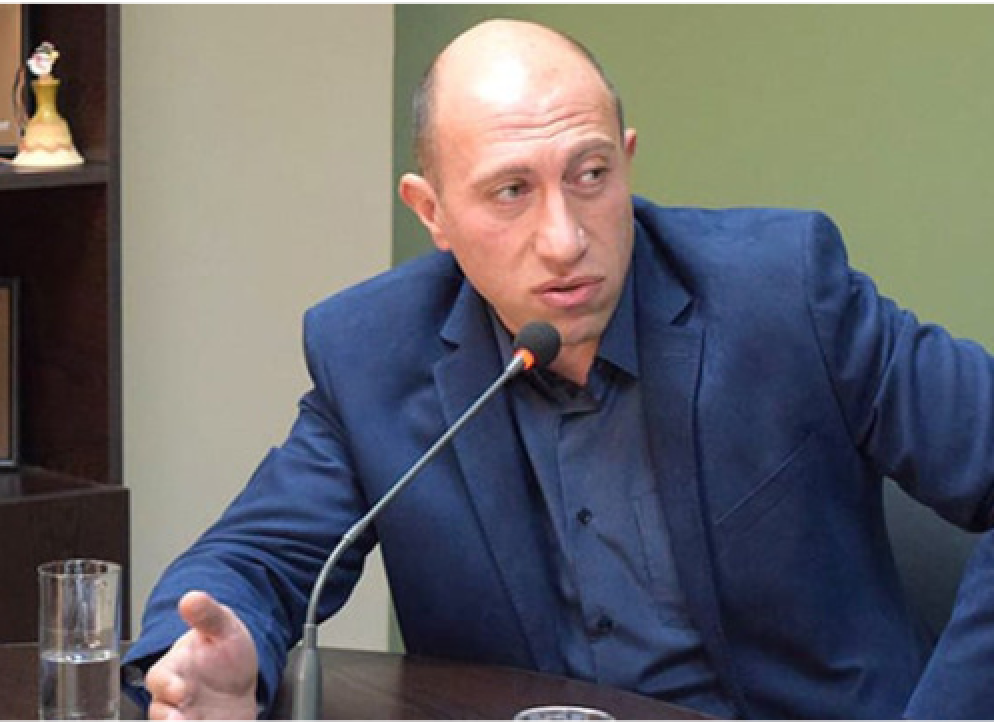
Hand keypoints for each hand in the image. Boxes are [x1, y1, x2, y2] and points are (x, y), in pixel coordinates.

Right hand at [145, 591, 258, 719]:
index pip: (160, 677)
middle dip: (168, 718)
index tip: (181, 690)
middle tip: (182, 720)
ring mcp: (184, 717)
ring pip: (171, 725)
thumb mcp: (224, 628)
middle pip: (159, 711)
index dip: (167, 685)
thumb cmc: (225, 653)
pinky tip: (215, 724)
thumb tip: (191, 598)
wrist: (243, 683)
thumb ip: (208, 615)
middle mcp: (174, 697)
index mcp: (175, 668)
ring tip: (197, 725)